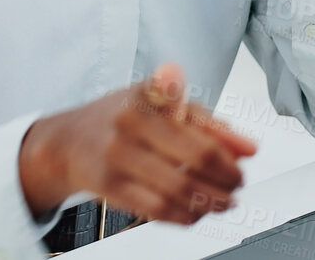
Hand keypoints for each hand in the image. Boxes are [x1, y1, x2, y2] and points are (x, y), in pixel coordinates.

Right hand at [19, 61, 258, 224]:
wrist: (66, 142)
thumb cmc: (120, 118)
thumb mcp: (159, 105)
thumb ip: (205, 122)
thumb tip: (248, 148)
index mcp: (147, 97)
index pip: (200, 130)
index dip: (229, 153)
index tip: (244, 163)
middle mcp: (129, 123)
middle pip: (194, 161)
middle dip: (225, 179)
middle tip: (236, 185)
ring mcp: (116, 156)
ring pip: (178, 190)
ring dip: (210, 203)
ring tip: (223, 203)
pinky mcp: (109, 186)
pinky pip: (157, 209)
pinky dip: (184, 216)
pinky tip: (195, 213)